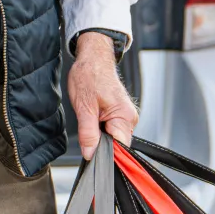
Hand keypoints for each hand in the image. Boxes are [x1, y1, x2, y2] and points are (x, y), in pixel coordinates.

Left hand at [67, 32, 138, 160]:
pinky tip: (93, 118)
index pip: (120, 148)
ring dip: (99, 135)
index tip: (92, 154)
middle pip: (117, 145)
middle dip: (100, 144)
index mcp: (124, 117)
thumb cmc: (89, 75)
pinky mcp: (120, 115)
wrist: (93, 59)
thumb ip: (88, 133)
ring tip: (90, 119)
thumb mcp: (84, 107)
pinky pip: (111, 130)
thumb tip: (90, 153)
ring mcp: (126, 116)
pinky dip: (100, 129)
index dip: (105, 154)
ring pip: (112, 138)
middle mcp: (129, 118)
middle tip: (87, 131)